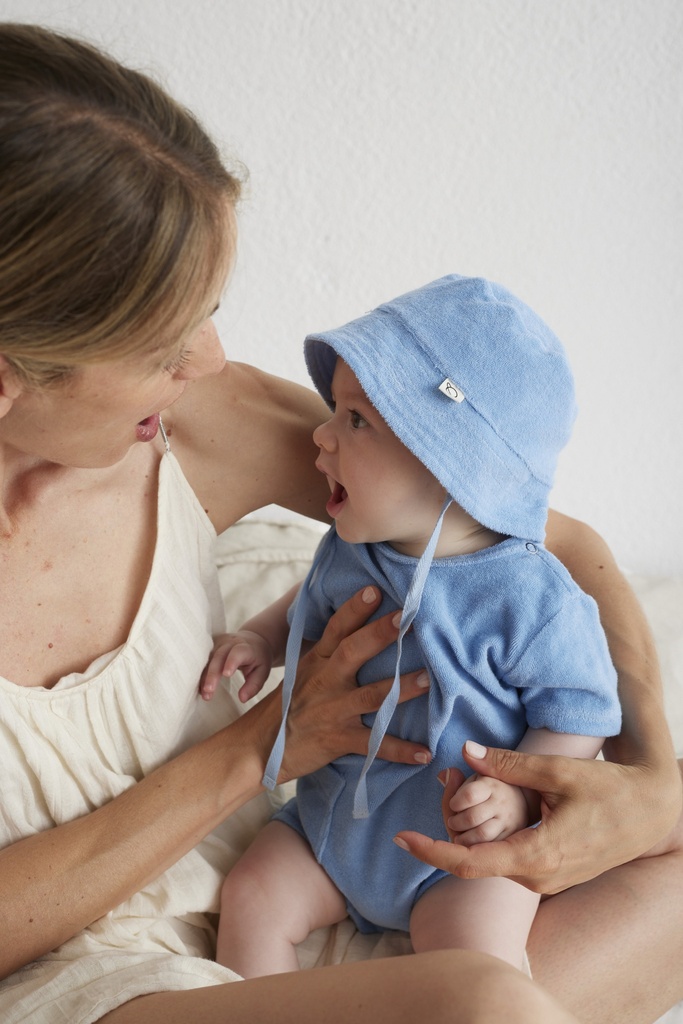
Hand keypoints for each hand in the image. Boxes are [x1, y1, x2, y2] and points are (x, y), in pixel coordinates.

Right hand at [200, 630, 272, 701]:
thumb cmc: (258, 658)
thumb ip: (254, 685)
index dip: (231, 662)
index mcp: (245, 647)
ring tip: (204, 694)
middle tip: (209, 691)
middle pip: (218, 657)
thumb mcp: (262, 671)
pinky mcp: (210, 647)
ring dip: (204, 677)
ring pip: (208, 659)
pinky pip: (203, 660)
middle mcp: (230, 643)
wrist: (253, 640)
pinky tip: (199, 687)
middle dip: (212, 674)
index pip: (237, 652)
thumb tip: (242, 699)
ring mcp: (218, 644)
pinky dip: (201, 674)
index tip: (226, 675)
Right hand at [252, 585, 431, 784]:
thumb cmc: (290, 704)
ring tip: (428, 680)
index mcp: (318, 660)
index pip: (336, 628)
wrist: (261, 746)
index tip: (374, 590)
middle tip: (407, 619)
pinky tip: (425, 752)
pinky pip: (373, 744)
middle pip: (353, 652)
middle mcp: (325, 681)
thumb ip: (331, 652)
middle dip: (379, 635)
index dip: (354, 609)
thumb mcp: (304, 671)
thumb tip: (363, 627)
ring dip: (401, 689)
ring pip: (371, 696)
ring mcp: (332, 710)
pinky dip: (400, 750)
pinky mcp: (337, 739)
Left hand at [394, 740, 682, 893]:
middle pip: (474, 862)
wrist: (652, 812)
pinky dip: (489, 839)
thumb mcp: (558, 771)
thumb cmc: (610, 790)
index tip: (401, 837)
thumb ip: (509, 764)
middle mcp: (538, 876)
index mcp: (537, 854)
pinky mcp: (552, 874)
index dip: (430, 851)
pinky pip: (509, 861)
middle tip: (438, 791)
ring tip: (457, 797)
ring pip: (491, 862)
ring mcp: (546, 880)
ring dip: (469, 836)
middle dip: (447, 833)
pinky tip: (484, 814)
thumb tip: (465, 752)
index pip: (468, 862)